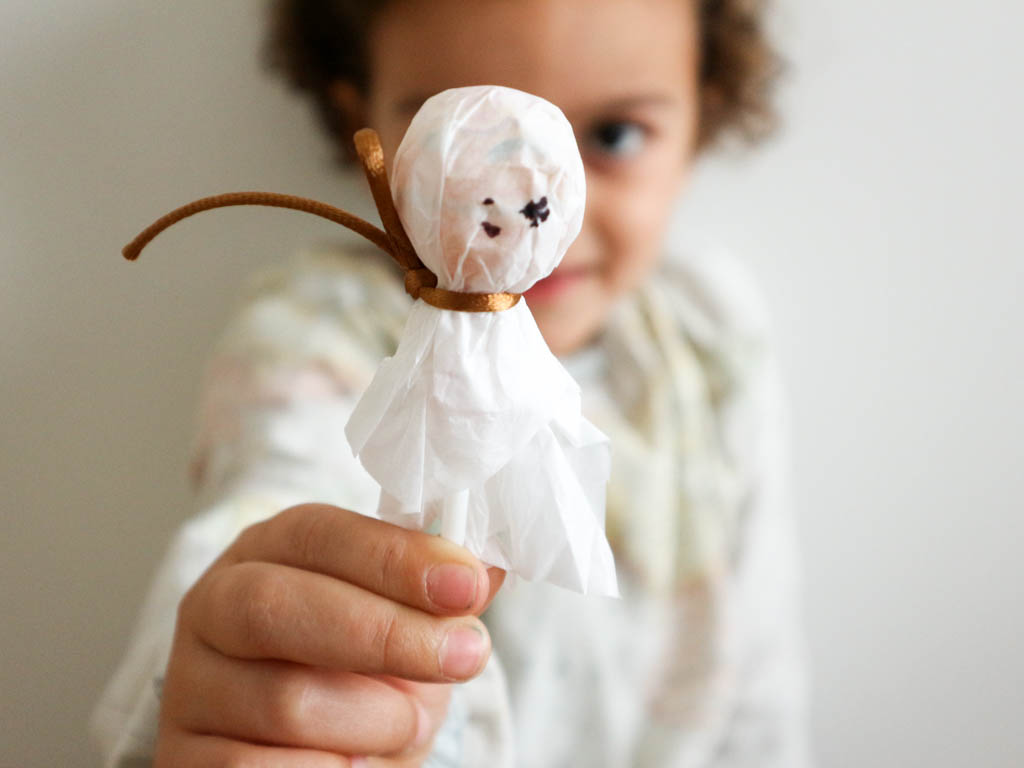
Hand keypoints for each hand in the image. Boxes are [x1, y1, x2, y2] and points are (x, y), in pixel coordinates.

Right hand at [154, 503, 503, 766]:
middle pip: (278, 606)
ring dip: (374, 720)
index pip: (319, 534)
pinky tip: (356, 762)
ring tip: (402, 724)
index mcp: (269, 550)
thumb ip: (440, 595)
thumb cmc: (362, 671)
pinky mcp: (185, 759)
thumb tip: (486, 569)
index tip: (465, 584)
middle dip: (386, 634)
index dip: (394, 557)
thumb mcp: (408, 623)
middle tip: (463, 656)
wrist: (313, 747)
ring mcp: (191, 685)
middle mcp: (214, 606)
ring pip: (286, 701)